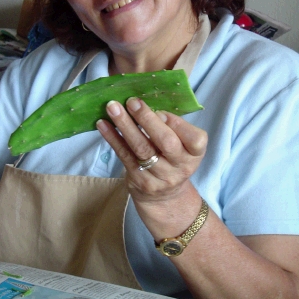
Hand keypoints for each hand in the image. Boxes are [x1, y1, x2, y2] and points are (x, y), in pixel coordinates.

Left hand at [96, 97, 206, 230]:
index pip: (195, 139)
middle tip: (132, 101)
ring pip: (141, 148)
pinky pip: (124, 155)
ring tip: (112, 107)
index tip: (160, 111)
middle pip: (166, 142)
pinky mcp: (139, 180)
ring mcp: (159, 176)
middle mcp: (180, 166)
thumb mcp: (182, 145)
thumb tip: (147, 102)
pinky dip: (113, 138)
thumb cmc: (172, 158)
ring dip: (125, 125)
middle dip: (147, 119)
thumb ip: (173, 126)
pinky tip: (103, 124)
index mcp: (195, 154)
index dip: (178, 124)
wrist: (164, 197)